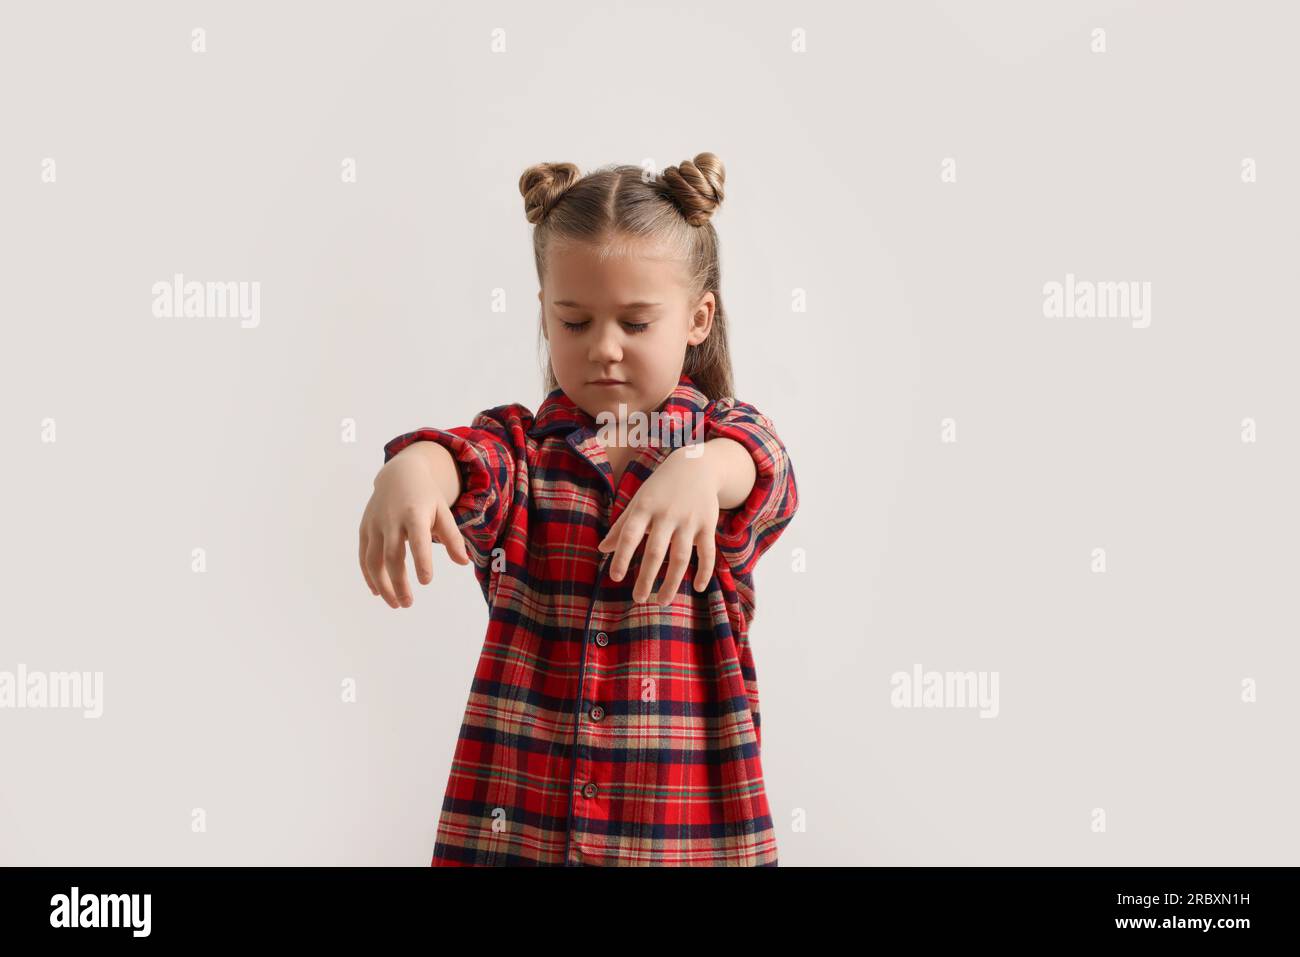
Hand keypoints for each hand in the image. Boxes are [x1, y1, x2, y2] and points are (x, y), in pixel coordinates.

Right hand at [359, 443, 470, 607]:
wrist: (399, 474)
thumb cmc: (426, 497)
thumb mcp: (443, 511)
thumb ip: (453, 537)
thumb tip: (463, 563)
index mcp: (415, 514)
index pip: (417, 541)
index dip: (421, 561)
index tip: (426, 581)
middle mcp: (391, 520)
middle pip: (392, 556)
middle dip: (398, 583)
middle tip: (408, 604)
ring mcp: (375, 525)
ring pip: (373, 560)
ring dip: (382, 585)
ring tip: (395, 603)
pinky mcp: (365, 529)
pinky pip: (364, 556)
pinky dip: (369, 576)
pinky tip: (378, 591)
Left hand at [596, 446, 718, 604]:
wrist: (696, 466)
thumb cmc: (660, 488)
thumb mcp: (639, 501)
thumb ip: (621, 526)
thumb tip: (602, 550)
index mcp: (645, 507)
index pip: (629, 534)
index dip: (621, 556)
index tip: (615, 577)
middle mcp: (667, 514)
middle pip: (655, 551)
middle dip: (646, 578)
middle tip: (638, 599)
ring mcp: (689, 520)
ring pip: (681, 556)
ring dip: (672, 582)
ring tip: (662, 601)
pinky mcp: (707, 524)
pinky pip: (707, 552)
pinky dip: (704, 571)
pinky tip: (697, 587)